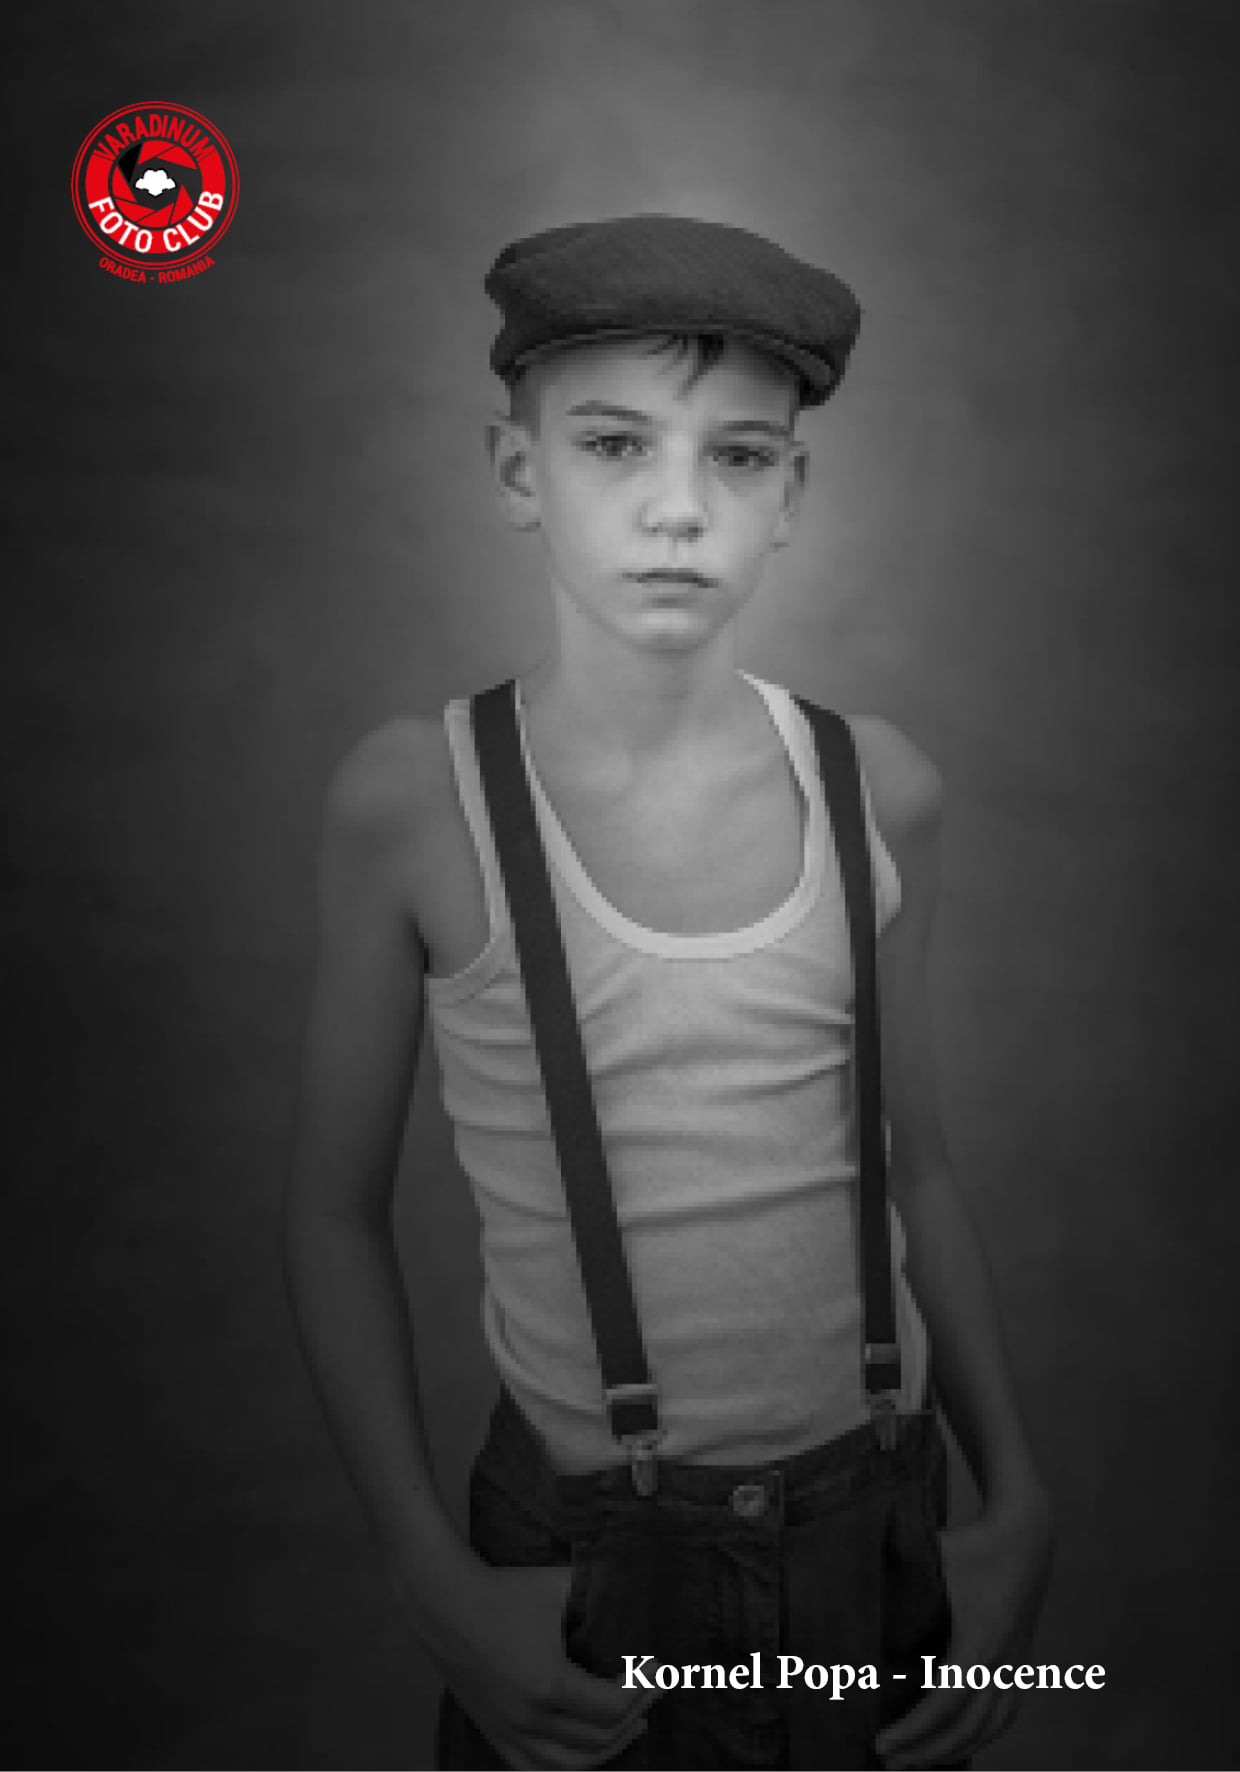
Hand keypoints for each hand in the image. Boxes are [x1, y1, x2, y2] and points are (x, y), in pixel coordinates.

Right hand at [423, 1561, 655, 1769]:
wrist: (443, 1602)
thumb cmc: (504, 1590)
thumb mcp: (558, 1585)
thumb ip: (599, 1589)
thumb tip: (638, 1589)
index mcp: (550, 1684)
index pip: (613, 1708)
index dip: (644, 1691)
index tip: (659, 1671)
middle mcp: (530, 1719)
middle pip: (598, 1738)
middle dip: (634, 1716)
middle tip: (652, 1692)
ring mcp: (509, 1732)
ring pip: (570, 1765)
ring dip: (608, 1750)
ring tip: (630, 1727)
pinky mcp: (493, 1733)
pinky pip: (535, 1770)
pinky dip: (567, 1768)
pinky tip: (585, 1752)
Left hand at [876, 1486, 1053, 1768]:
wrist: (1027, 1533)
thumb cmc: (972, 1543)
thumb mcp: (932, 1553)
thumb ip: (894, 1571)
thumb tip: (847, 1584)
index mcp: (979, 1638)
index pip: (944, 1702)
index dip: (912, 1729)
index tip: (879, 1743)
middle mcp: (1003, 1659)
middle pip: (967, 1726)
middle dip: (926, 1750)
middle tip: (887, 1761)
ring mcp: (1017, 1663)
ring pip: (991, 1726)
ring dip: (953, 1749)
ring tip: (916, 1760)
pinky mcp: (1022, 1662)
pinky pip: (1006, 1714)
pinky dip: (980, 1736)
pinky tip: (956, 1743)